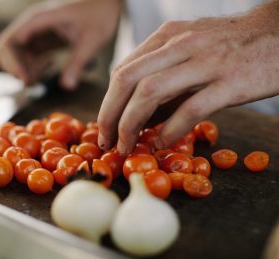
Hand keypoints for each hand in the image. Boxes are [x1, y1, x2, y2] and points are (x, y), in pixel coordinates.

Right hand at [0, 0, 120, 88]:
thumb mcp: (91, 40)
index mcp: (38, 20)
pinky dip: (33, 67)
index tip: (27, 80)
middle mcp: (33, 25)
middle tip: (32, 83)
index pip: (10, 42)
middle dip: (15, 69)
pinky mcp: (44, 39)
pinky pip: (29, 56)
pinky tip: (50, 68)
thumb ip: (77, 63)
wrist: (107, 3)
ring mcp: (37, 32)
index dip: (13, 64)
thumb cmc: (100, 13)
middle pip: (6, 49)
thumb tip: (67, 86)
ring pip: (16, 54)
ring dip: (23, 70)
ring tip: (41, 80)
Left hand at [97, 1, 278, 153]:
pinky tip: (162, 143)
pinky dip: (170, 130)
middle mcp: (180, 45)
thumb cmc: (229, 46)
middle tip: (107, 141)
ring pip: (150, 92)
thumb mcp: (189, 50)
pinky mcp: (229, 83)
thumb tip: (139, 116)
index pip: (123, 71)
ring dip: (131, 124)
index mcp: (167, 37)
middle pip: (127, 80)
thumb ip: (162, 77)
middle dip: (109, 115)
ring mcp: (204, 62)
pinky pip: (190, 109)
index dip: (107, 103)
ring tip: (126, 146)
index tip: (104, 127)